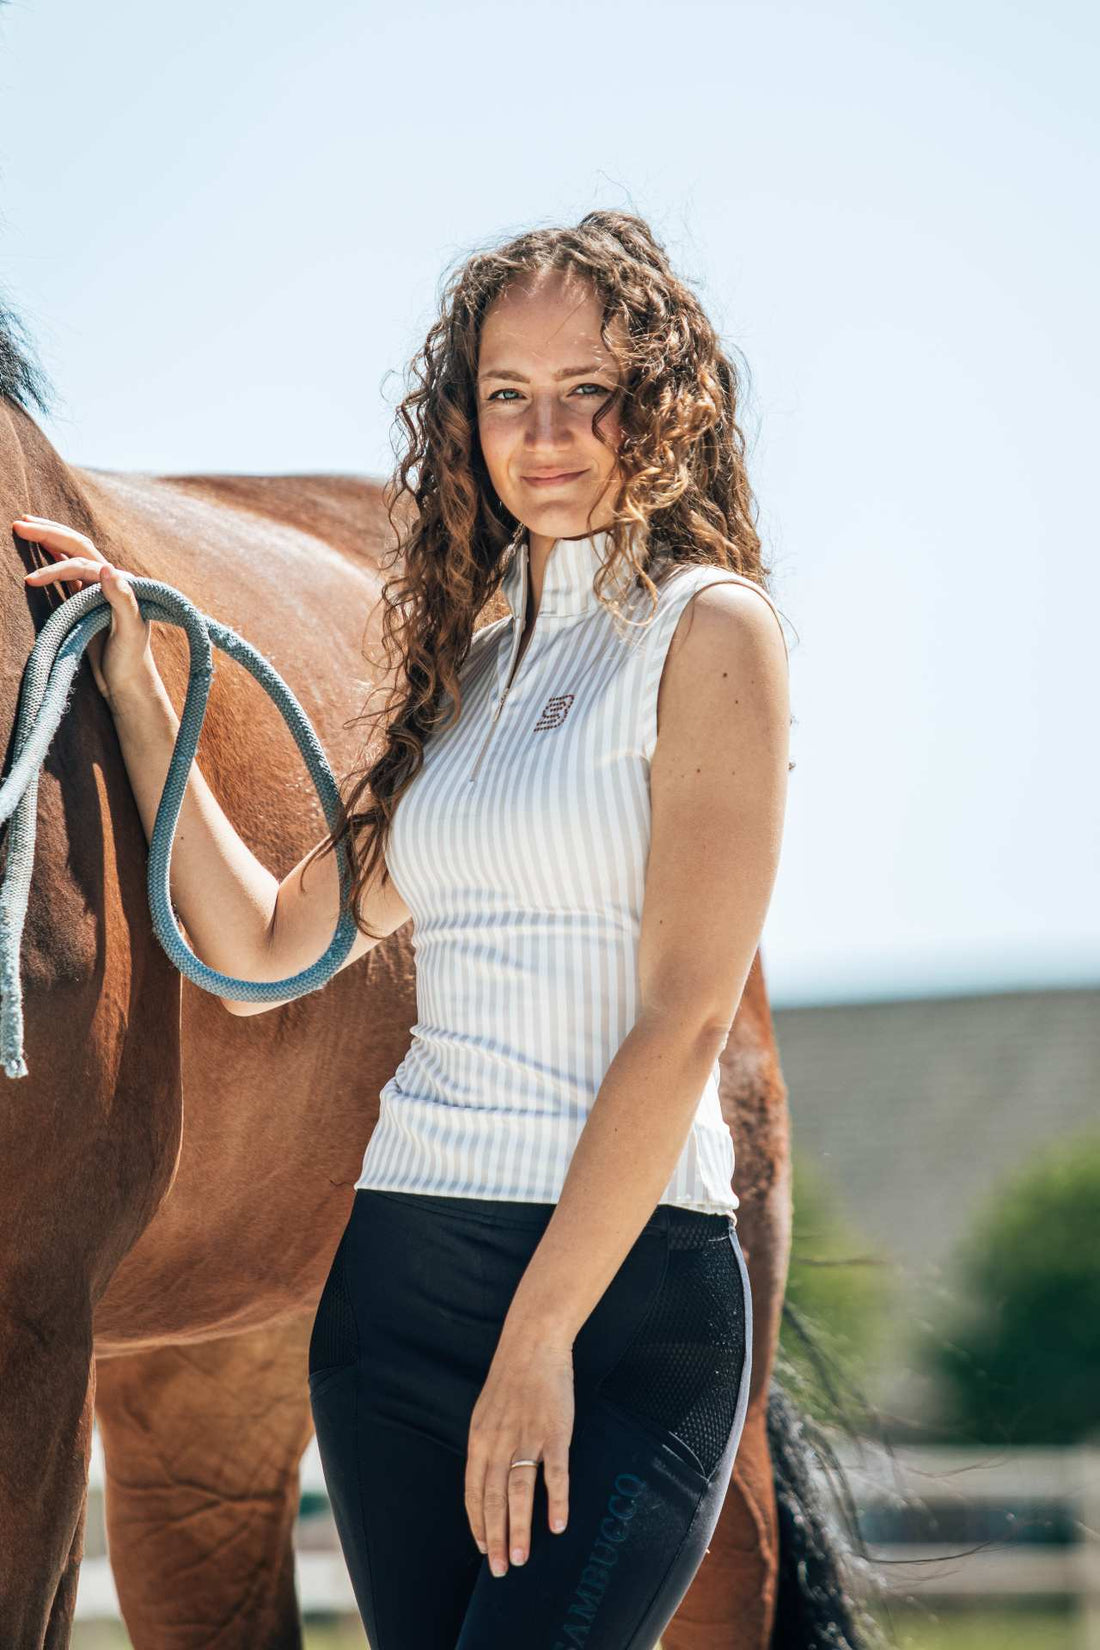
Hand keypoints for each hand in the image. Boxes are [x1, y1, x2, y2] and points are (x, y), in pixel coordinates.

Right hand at [14, 514, 154, 704]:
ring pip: (71, 555)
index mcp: (120, 584)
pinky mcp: (87, 602)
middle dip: (48, 533)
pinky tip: (41, 551)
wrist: (130, 684)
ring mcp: (96, 590)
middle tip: (19, 524)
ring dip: (49, 539)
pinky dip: (53, 558)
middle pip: (76, 547)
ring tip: (24, 527)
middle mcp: (108, 582)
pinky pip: (68, 572)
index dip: (54, 568)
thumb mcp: (130, 631)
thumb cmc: (132, 660)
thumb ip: (123, 599)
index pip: (81, 564)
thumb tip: (105, 566)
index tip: (30, 581)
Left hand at [465, 1327, 573, 1576]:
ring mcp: (527, 1438)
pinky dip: (556, 1502)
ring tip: (521, 1558)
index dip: (478, 1524)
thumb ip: (487, 1445)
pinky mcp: (554, 1433)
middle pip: (493, 1500)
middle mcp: (499, 1443)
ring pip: (519, 1493)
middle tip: (502, 1569)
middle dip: (496, 1538)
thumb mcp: (487, 1412)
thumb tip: (486, 1478)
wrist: (532, 1343)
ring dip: (520, 1529)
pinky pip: (555, 1475)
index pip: (473, 1492)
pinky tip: (557, 1525)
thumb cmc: (511, 1378)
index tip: (484, 1550)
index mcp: (479, 1439)